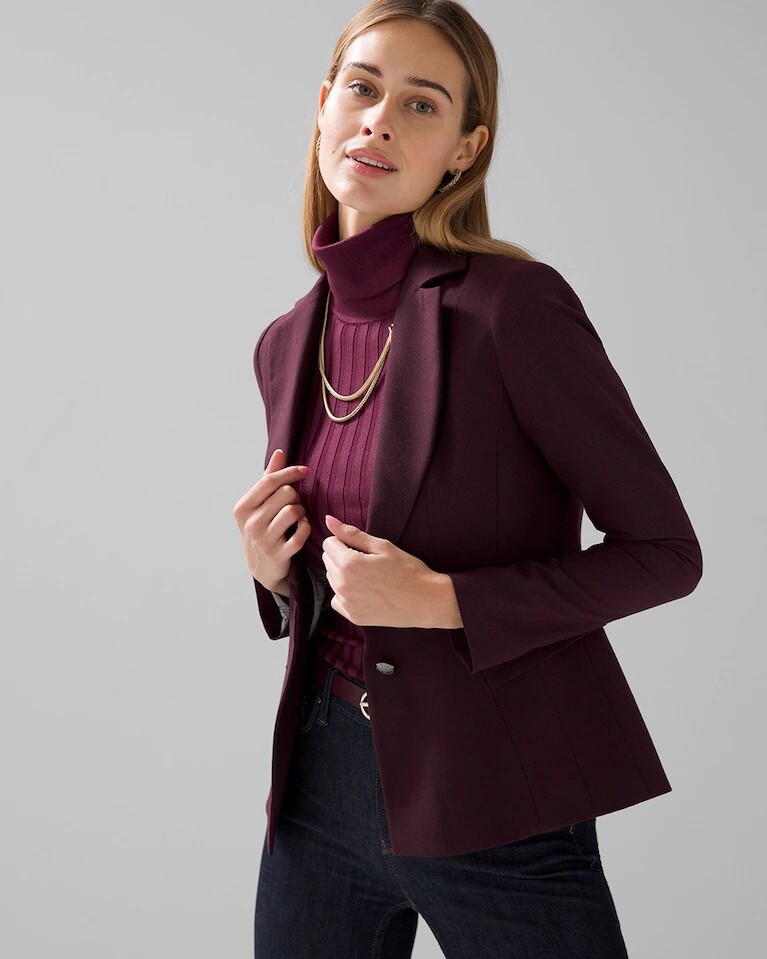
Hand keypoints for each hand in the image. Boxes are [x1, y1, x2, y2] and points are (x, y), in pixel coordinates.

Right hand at [232, 448, 310, 590]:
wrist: (262, 568)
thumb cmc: (262, 529)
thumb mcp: (259, 505)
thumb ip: (269, 479)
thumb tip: (279, 452)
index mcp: (243, 508)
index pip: (269, 481)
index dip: (290, 472)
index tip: (305, 470)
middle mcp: (250, 523)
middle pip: (285, 493)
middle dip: (296, 496)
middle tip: (295, 504)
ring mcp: (263, 540)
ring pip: (294, 511)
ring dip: (301, 512)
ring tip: (298, 518)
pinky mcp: (278, 554)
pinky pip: (301, 533)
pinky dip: (306, 528)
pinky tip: (302, 528)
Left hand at [321, 514, 437, 627]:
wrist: (426, 601)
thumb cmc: (407, 570)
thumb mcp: (382, 546)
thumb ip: (352, 534)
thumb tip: (328, 520)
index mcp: (349, 564)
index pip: (328, 543)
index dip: (343, 541)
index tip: (360, 547)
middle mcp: (343, 585)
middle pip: (328, 561)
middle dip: (342, 556)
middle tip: (367, 561)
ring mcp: (347, 603)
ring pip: (332, 579)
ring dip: (344, 575)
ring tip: (369, 576)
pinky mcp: (353, 616)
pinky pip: (337, 600)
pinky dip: (346, 594)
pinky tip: (365, 592)